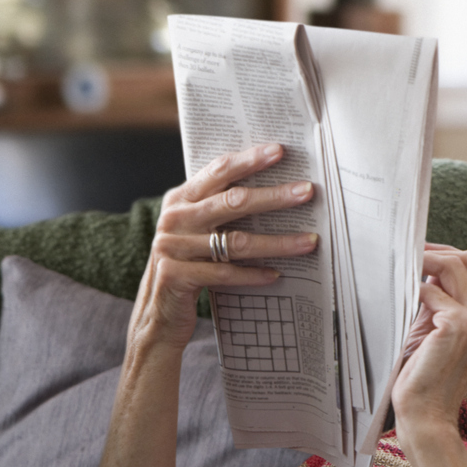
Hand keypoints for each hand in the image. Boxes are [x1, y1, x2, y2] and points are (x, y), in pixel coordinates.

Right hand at [133, 143, 318, 349]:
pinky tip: (277, 275)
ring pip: (236, 241)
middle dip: (274, 196)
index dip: (249, 160)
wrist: (156, 315)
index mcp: (180, 199)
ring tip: (310, 241)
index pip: (218, 171)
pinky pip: (225, 274)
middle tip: (307, 192)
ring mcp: (172, 247)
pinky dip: (254, 275)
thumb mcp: (197, 232)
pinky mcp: (176, 276)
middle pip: (233, 202)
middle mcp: (174, 218)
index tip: (280, 152)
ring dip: (278, 242)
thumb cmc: (187, 266)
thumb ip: (220, 210)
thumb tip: (276, 191)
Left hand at [391, 243, 466, 436]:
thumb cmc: (425, 376)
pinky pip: (431, 290)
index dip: (451, 254)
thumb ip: (439, 298)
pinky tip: (399, 298)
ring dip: (424, 261)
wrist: (426, 414)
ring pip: (456, 265)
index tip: (422, 253)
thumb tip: (425, 264)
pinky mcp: (459, 326)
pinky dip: (412, 289)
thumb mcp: (436, 329)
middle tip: (408, 252)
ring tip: (401, 267)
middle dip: (438, 250)